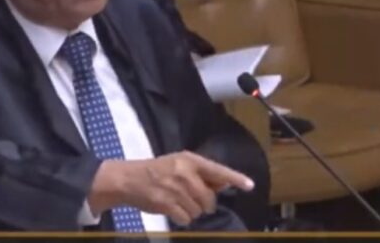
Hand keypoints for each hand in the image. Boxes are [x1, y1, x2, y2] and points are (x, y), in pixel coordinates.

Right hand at [89, 151, 253, 225]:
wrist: (129, 179)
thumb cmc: (157, 171)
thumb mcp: (179, 165)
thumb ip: (202, 174)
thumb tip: (226, 182)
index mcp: (189, 160)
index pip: (217, 169)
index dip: (235, 178)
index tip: (250, 185)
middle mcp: (184, 172)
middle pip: (209, 198)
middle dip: (204, 203)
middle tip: (190, 198)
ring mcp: (175, 188)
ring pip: (198, 211)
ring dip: (191, 211)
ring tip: (177, 201)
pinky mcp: (166, 203)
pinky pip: (186, 219)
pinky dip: (181, 218)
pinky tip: (171, 209)